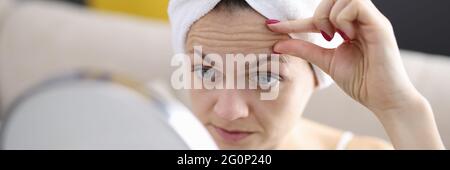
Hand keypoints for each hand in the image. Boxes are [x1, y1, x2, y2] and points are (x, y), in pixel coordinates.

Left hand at [267, 0, 443, 148]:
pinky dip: (343, 18)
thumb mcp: (325, 61)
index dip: (295, 20)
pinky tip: (346, 36)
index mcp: (350, 26)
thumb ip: (304, 50)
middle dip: (319, 13)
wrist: (383, 100)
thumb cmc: (361, 81)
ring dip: (330, 15)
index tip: (272, 27)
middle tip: (321, 35)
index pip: (320, 14)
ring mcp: (371, 20)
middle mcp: (362, 19)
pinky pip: (356, 5)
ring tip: (334, 37)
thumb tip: (277, 45)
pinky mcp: (380, 26)